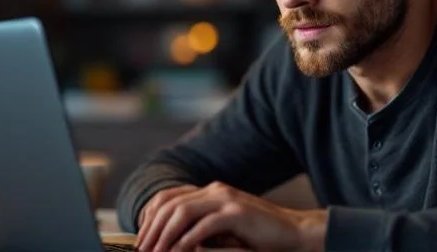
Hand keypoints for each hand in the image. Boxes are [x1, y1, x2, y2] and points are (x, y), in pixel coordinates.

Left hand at [136, 181, 326, 251]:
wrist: (295, 233)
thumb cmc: (260, 237)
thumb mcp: (224, 232)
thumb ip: (201, 231)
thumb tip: (173, 245)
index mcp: (211, 191)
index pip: (168, 197)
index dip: (149, 217)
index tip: (141, 240)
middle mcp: (215, 190)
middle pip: (170, 204)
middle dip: (151, 229)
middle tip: (143, 250)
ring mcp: (226, 199)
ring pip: (181, 212)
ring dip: (164, 235)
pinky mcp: (237, 213)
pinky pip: (203, 225)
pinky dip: (186, 241)